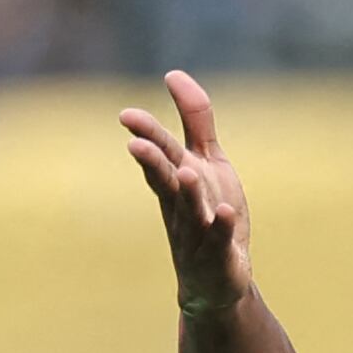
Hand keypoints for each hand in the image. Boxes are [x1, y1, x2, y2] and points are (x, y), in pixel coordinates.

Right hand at [116, 69, 253, 318]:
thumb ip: (195, 119)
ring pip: (190, 211)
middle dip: (152, 162)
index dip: (146, 135)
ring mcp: (198, 232)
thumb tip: (173, 73)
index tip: (127, 116)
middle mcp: (181, 205)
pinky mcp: (221, 255)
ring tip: (187, 172)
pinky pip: (220, 240)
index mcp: (176, 180)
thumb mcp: (206, 161)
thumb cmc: (207, 213)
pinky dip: (221, 227)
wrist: (215, 279)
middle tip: (136, 143)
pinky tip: (225, 212)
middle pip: (165, 180)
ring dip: (188, 192)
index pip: (159, 155)